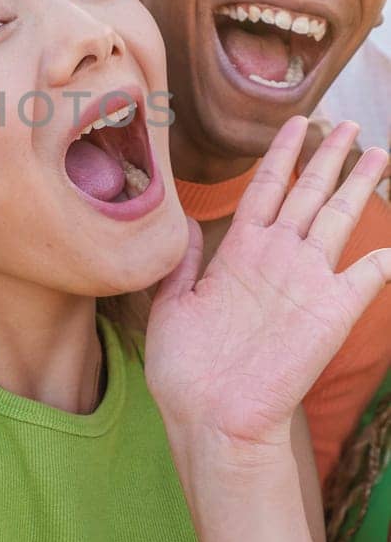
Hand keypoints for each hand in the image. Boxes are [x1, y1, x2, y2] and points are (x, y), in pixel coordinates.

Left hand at [145, 117, 390, 454]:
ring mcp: (304, 284)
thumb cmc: (185, 371)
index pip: (266, 186)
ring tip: (378, 154)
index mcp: (239, 252)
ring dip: (358, 185)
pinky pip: (365, 279)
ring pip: (336, 218)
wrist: (209, 420)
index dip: (283, 152)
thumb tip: (185, 222)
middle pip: (308, 192)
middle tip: (350, 123)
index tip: (297, 121)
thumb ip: (182, 262)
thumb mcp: (171, 305)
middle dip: (330, 156)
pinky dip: (382, 261)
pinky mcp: (328, 314)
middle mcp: (277, 259)